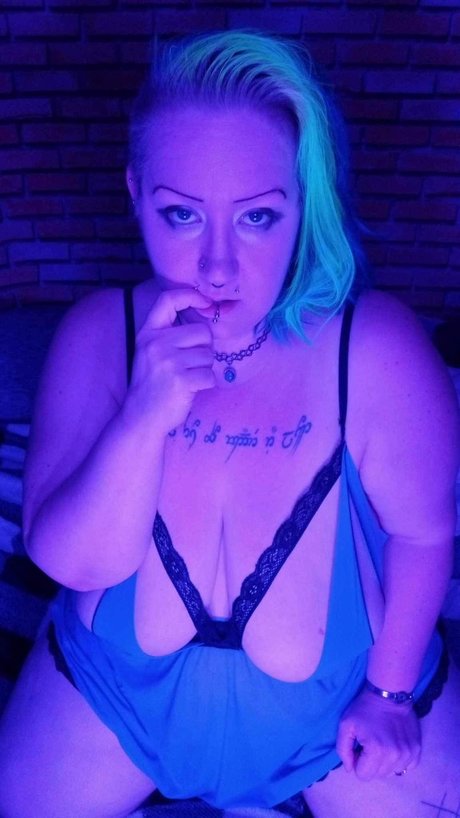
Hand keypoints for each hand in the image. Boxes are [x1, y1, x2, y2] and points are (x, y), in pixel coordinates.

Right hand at [123, 288, 215, 432]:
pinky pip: (210, 376)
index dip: (191, 295)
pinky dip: (205, 384)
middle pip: (202, 332)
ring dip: (203, 369)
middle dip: (203, 349)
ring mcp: (168, 362)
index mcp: (148, 333)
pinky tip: (189, 390)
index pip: (168, 300)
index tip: (206, 302)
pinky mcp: (181, 380)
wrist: (141, 418)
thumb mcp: (150, 352)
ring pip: (208, 355)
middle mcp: (156, 344)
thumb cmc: (152, 384)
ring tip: (185, 378)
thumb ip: (169, 333)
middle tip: (189, 365)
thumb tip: (205, 314)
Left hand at [336, 687, 421, 779]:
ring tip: (382, 743)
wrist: (389, 692)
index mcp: (376, 751)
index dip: (358, 762)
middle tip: (369, 744)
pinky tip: (394, 746)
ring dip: (385, 762)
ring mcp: (408, 754)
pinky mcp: (417, 749)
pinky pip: (407, 767)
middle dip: (371, 763)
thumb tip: (349, 769)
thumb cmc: (364, 708)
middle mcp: (395, 756)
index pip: (363, 776)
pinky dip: (399, 761)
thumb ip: (343, 750)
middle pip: (378, 775)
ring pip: (392, 772)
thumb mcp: (345, 725)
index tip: (359, 748)